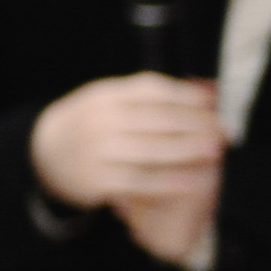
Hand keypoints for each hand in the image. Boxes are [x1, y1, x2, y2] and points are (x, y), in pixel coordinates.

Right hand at [31, 74, 222, 268]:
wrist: (46, 154)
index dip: (185, 95)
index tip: (213, 101)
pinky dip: (169, 182)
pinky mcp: (98, 181)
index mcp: (104, 95)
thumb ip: (153, 95)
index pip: (150, 90)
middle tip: (224, 129)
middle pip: (157, 121)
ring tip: (215, 151)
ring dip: (188, 151)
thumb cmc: (92, 123)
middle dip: (195, 124)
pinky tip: (193, 180)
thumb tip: (208, 88)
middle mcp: (100, 121)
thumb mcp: (111, 100)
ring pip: (152, 152)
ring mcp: (98, 152)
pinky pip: (141, 181)